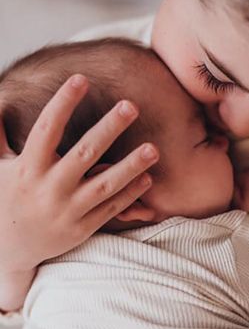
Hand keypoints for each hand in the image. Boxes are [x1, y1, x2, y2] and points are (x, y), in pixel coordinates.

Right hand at [0, 75, 158, 274]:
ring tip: (154, 148)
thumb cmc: (4, 199)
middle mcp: (49, 188)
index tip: (81, 79)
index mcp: (28, 168)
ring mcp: (68, 210)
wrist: (8, 250)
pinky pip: (109, 209)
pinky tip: (148, 177)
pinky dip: (129, 194)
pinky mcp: (82, 228)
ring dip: (130, 166)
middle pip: (84, 154)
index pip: (47, 129)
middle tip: (132, 105)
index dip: (63, 102)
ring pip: (104, 185)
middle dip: (109, 129)